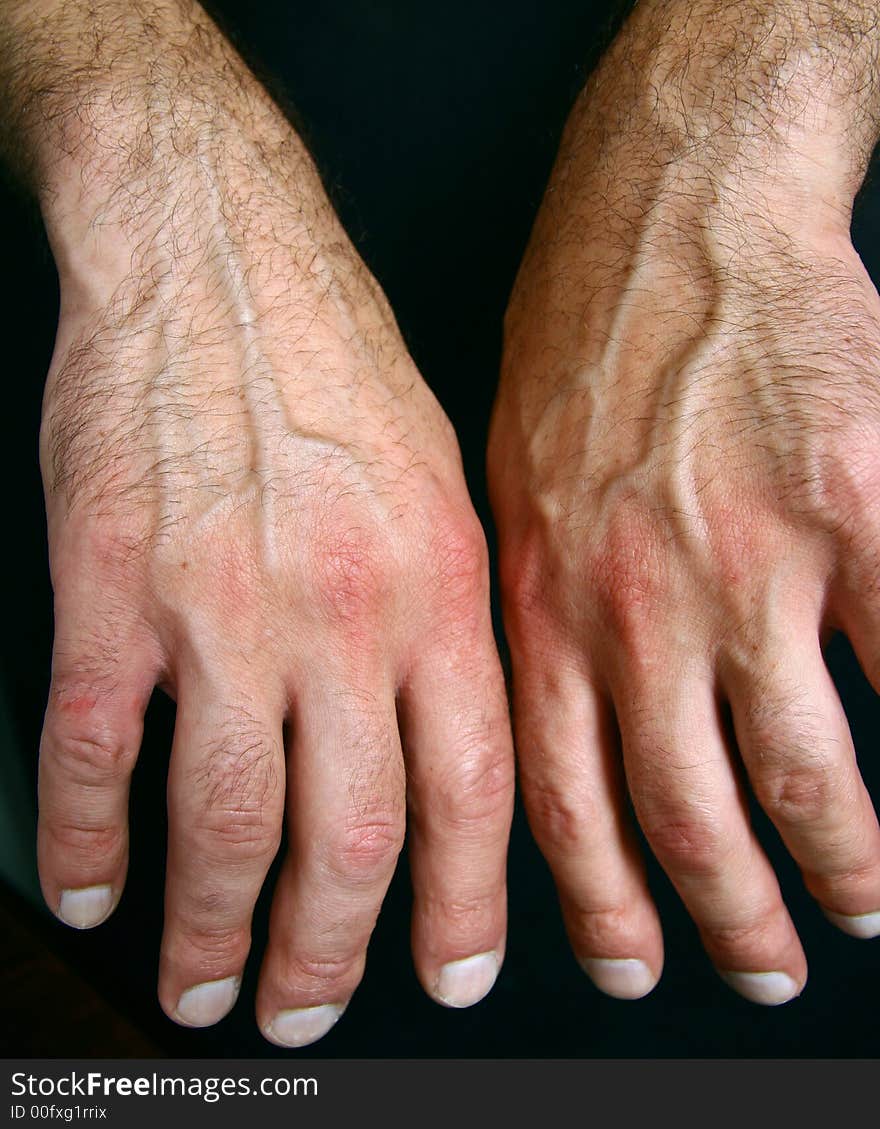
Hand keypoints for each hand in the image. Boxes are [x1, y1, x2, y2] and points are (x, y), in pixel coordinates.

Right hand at [22, 0, 512, 1044]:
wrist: (219, 256)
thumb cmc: (336, 363)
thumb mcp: (449, 484)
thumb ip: (452, 619)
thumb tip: (448, 738)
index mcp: (441, 590)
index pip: (471, 790)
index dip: (464, 906)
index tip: (450, 975)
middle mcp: (345, 612)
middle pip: (351, 833)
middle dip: (331, 950)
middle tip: (308, 1009)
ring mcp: (225, 606)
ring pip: (229, 819)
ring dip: (214, 925)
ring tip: (205, 984)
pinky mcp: (113, 586)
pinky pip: (100, 751)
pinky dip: (88, 839)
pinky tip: (90, 884)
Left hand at [488, 0, 879, 1003]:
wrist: (667, 227)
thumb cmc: (580, 361)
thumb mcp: (510, 502)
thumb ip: (542, 626)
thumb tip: (576, 743)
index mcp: (546, 610)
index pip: (563, 806)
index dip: (602, 910)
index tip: (633, 973)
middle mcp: (639, 608)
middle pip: (688, 818)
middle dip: (731, 917)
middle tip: (762, 966)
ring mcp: (749, 564)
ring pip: (804, 771)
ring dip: (841, 860)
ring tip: (861, 902)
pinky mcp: (853, 506)